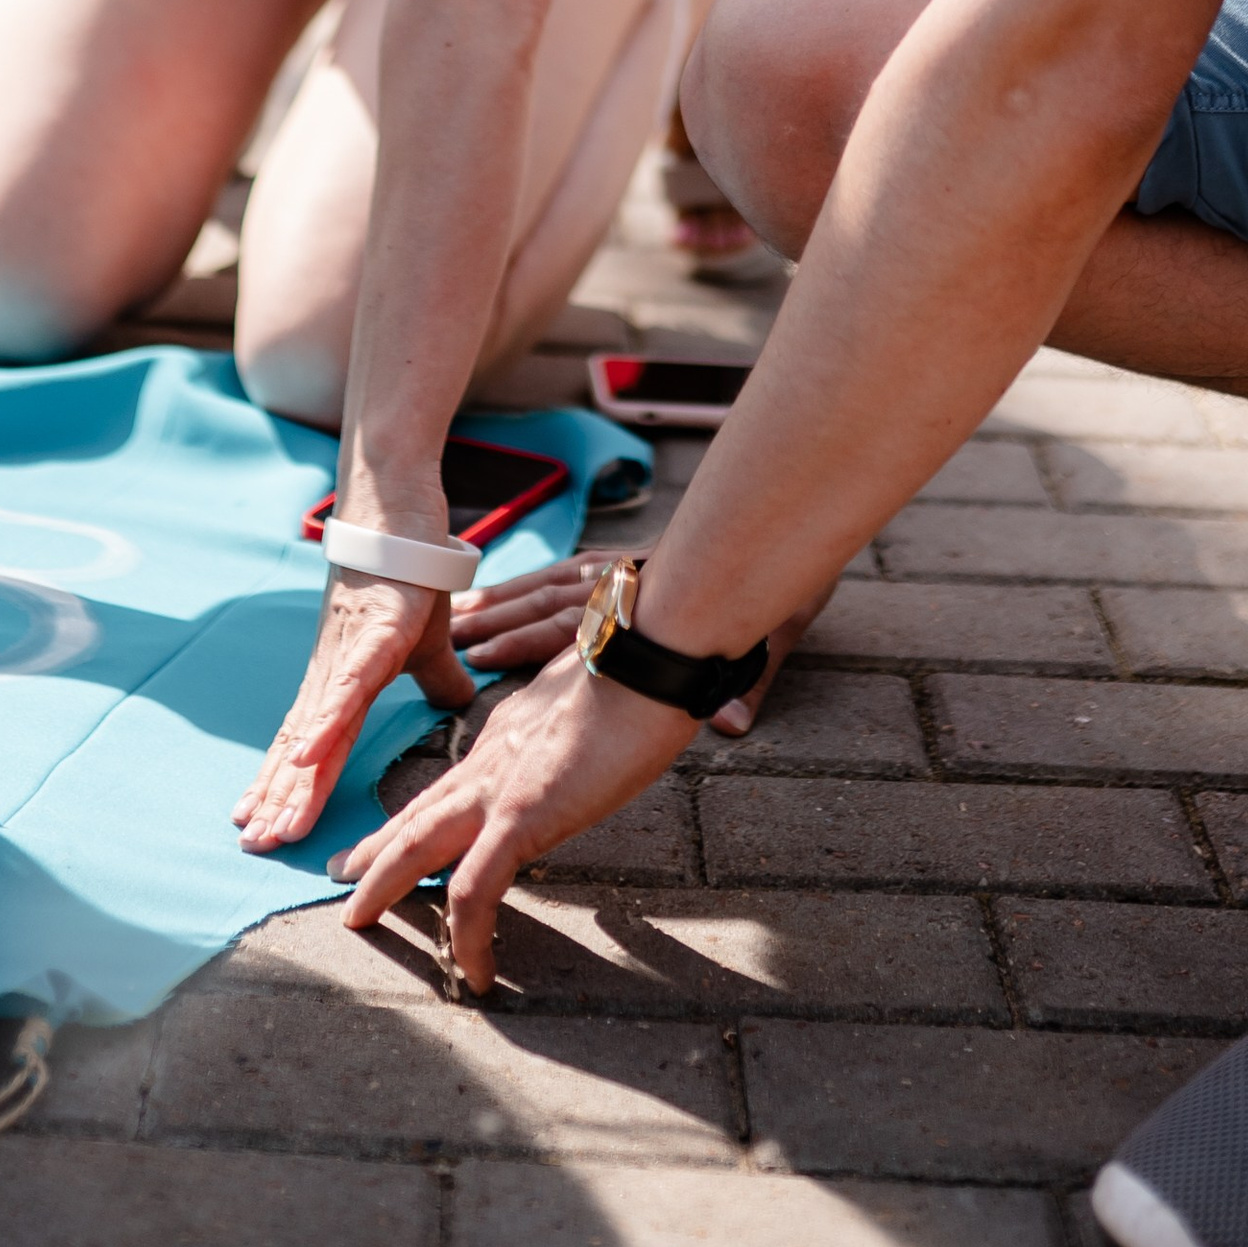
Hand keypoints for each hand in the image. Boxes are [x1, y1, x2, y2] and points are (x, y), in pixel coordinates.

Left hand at [234, 565, 476, 855]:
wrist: (401, 510)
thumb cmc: (409, 574)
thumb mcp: (427, 642)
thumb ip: (437, 677)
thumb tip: (457, 702)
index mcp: (344, 683)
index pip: (312, 748)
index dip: (289, 790)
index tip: (265, 830)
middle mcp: (333, 675)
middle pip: (302, 750)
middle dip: (277, 799)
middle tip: (252, 845)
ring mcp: (349, 655)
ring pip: (316, 729)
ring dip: (292, 779)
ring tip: (270, 823)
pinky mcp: (373, 633)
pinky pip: (348, 686)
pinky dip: (325, 723)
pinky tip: (304, 757)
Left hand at [336, 645, 697, 988]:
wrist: (646, 662)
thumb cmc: (636, 676)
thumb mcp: (586, 709)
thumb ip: (568, 735)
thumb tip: (577, 754)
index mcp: (504, 737)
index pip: (448, 784)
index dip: (417, 812)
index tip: (397, 832)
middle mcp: (487, 760)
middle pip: (415, 812)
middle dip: (374, 847)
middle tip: (340, 874)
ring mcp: (495, 789)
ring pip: (416, 845)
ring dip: (383, 884)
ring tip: (358, 921)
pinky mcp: (517, 818)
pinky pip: (474, 890)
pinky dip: (468, 937)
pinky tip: (474, 973)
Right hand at [449, 552, 815, 733]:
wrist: (798, 520)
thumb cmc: (786, 585)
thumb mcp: (780, 626)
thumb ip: (753, 677)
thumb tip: (731, 725)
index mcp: (656, 597)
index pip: (579, 621)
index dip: (527, 639)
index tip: (482, 654)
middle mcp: (633, 578)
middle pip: (551, 596)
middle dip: (499, 616)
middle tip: (449, 637)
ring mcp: (628, 569)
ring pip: (554, 582)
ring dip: (506, 599)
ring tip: (461, 615)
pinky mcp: (632, 563)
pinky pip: (569, 573)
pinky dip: (532, 583)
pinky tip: (506, 594)